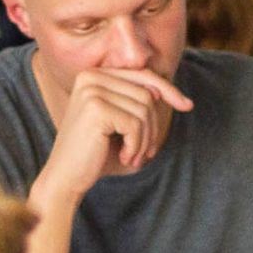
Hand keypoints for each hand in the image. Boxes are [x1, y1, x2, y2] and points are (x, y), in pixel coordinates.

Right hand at [34, 69, 194, 199]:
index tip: (188, 106)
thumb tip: (168, 92)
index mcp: (93, 75)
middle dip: (152, 126)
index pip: (142, 75)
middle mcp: (90, 76)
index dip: (168, 90)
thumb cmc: (95, 153)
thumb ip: (138, 103)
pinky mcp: (96, 108)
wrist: (65, 178)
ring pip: (144, 109)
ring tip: (133, 156)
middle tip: (144, 151)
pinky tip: (124, 157)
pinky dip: (136, 145)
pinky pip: (135, 124)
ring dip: (145, 139)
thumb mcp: (120, 123)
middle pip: (146, 93)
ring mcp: (91, 90)